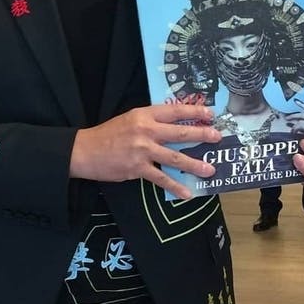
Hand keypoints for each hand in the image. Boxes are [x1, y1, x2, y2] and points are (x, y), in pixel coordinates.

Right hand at [70, 103, 220, 199]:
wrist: (85, 151)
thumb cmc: (108, 134)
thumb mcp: (129, 119)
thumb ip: (150, 121)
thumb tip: (173, 126)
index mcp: (144, 115)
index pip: (174, 111)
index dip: (194, 111)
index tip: (210, 113)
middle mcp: (146, 130)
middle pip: (180, 132)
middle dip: (202, 134)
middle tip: (217, 137)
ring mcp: (143, 150)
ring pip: (175, 157)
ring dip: (195, 163)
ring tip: (210, 169)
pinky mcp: (138, 168)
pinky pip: (161, 178)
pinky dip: (176, 186)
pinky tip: (188, 193)